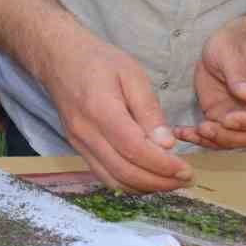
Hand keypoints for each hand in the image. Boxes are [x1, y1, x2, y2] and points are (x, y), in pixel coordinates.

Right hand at [37, 25, 192, 191]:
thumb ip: (149, 110)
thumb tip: (166, 145)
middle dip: (159, 182)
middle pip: (124, 171)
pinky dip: (128, 182)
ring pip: (113, 180)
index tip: (186, 170)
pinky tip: (147, 177)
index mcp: (101, 110)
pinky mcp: (78, 147)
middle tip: (185, 179)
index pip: (135, 150)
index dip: (163, 166)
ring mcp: (78, 143)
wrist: (59, 58)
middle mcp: (86, 132)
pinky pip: (104, 174)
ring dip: (144, 187)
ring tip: (170, 181)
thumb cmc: (98, 60)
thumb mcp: (132, 74)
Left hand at [173, 24, 245, 149]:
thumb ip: (238, 73)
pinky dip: (198, 138)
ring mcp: (240, 115)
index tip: (228, 119)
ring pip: (233, 140)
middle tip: (205, 129)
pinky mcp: (221, 117)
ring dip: (212, 141)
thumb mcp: (231, 51)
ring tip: (190, 133)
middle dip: (229, 137)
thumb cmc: (231, 45)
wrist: (222, 47)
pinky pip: (214, 134)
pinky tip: (181, 133)